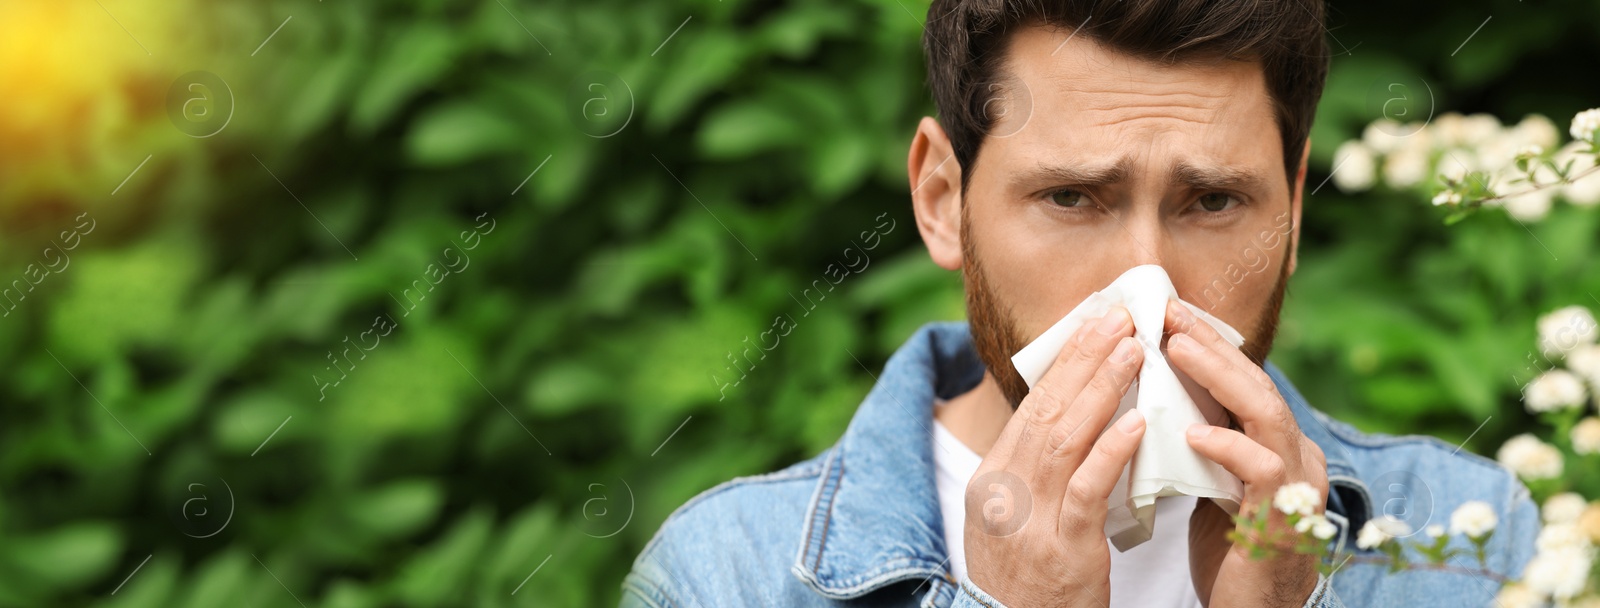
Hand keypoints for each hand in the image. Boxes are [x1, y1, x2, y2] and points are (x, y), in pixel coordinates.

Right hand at [964, 307, 1146, 606]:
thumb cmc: (1028, 582)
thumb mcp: (1015, 521)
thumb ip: (1037, 472)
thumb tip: (1075, 417)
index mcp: (990, 481)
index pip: (1030, 408)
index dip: (1064, 362)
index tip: (1094, 324)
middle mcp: (1002, 494)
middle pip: (1045, 411)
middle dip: (1083, 359)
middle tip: (1118, 318)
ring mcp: (1029, 522)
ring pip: (1064, 439)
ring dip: (1101, 389)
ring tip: (1134, 351)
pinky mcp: (1062, 551)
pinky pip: (1086, 489)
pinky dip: (1111, 450)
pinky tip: (1137, 422)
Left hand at [1164, 300, 1327, 607]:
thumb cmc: (1231, 547)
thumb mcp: (1214, 480)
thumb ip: (1204, 439)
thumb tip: (1161, 391)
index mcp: (1278, 446)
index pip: (1244, 382)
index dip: (1209, 345)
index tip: (1167, 312)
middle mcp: (1296, 458)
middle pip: (1257, 385)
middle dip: (1212, 346)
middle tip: (1168, 314)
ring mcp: (1296, 488)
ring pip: (1266, 415)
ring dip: (1219, 379)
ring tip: (1176, 351)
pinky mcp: (1283, 521)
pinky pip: (1261, 473)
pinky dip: (1228, 448)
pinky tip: (1193, 434)